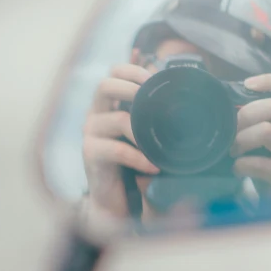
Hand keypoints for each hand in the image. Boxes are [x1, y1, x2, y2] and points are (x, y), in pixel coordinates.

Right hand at [82, 64, 158, 217]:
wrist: (115, 200)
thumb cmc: (134, 163)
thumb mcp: (143, 134)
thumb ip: (152, 115)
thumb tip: (180, 95)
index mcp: (108, 104)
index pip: (113, 73)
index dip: (132, 70)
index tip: (153, 80)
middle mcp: (95, 114)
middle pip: (105, 85)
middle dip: (132, 89)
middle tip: (154, 104)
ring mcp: (90, 133)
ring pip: (116, 119)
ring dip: (142, 130)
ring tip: (160, 144)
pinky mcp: (91, 154)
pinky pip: (118, 150)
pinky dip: (140, 158)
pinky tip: (154, 167)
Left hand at [232, 74, 270, 192]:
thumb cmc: (267, 162)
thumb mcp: (263, 137)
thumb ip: (252, 119)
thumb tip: (218, 103)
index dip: (269, 80)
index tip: (246, 85)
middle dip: (244, 115)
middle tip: (229, 130)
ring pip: (267, 131)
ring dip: (241, 139)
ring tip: (231, 150)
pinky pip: (260, 163)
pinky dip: (242, 164)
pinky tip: (237, 169)